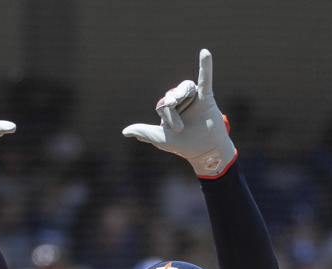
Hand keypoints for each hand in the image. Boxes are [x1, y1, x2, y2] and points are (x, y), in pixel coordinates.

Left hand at [122, 49, 235, 177]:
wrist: (206, 152)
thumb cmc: (184, 145)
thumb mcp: (162, 140)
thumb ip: (145, 132)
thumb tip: (125, 132)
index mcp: (168, 106)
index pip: (162, 104)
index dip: (167, 118)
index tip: (175, 132)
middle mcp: (180, 99)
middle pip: (172, 95)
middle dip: (174, 114)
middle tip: (181, 129)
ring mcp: (193, 97)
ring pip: (185, 88)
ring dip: (182, 97)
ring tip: (183, 110)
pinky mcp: (206, 97)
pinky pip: (205, 79)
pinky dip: (206, 67)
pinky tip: (205, 53)